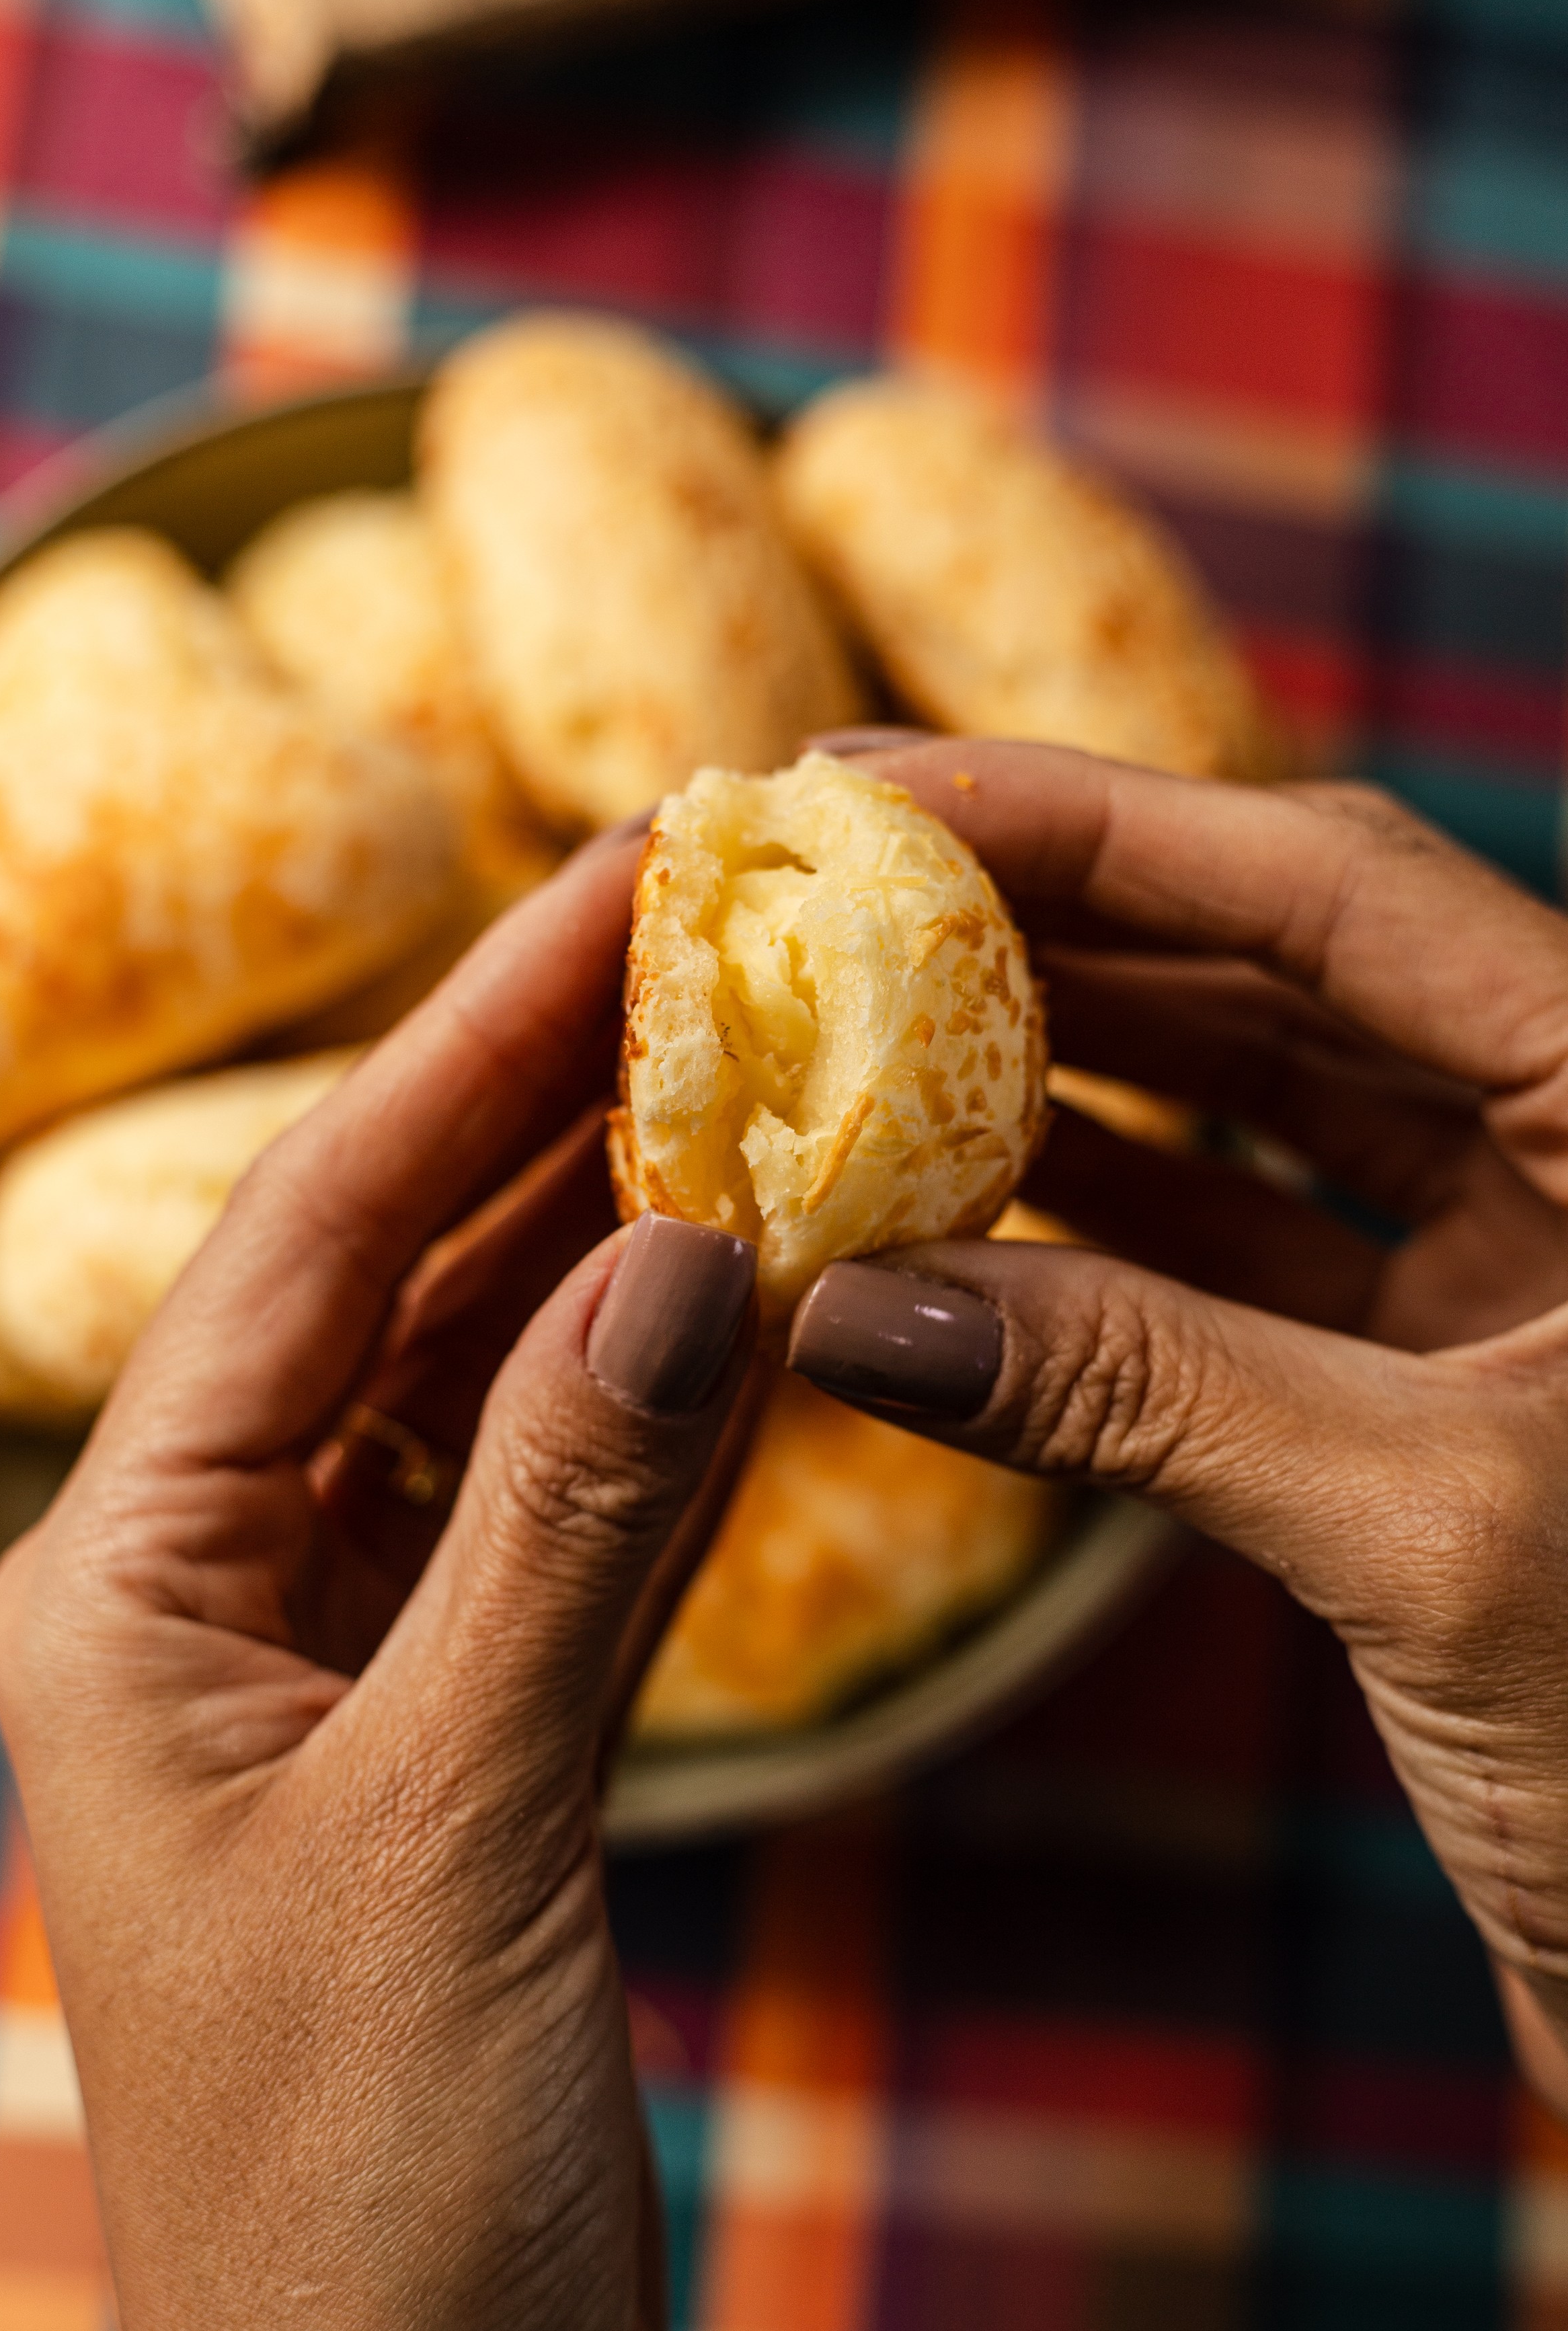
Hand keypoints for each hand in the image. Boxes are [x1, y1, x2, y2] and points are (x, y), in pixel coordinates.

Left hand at [0, 831, 757, 2330]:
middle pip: (388, 1277)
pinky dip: (658, 1400)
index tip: (610, 883)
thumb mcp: (452, 1835)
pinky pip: (559, 1501)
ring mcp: (338, 1651)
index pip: (307, 1240)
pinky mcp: (459, 1723)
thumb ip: (565, 1525)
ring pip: (483, 1377)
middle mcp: (211, 1586)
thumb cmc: (363, 2207)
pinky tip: (750, 1294)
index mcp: (125, 1583)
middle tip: (701, 926)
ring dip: (613, 1236)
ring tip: (750, 1068)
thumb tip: (686, 1252)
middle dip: (542, 1106)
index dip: (468, 1047)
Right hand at [792, 737, 1567, 2103]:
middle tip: (833, 894)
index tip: (872, 796)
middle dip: (1060, 926)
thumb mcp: (1427, 1535)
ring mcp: (1537, 1264)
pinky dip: (1120, 1241)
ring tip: (869, 1038)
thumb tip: (844, 1308)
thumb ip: (1138, 1390)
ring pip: (1271, 1108)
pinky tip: (966, 1221)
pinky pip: (1267, 1262)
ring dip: (1074, 1076)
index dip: (1092, 821)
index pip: (1338, 883)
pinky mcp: (1473, 1385)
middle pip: (1291, 967)